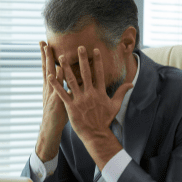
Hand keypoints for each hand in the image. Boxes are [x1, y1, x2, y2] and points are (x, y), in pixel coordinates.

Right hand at [35, 41, 68, 161]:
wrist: (50, 128)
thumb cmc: (58, 114)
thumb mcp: (59, 98)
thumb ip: (64, 87)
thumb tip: (70, 77)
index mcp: (49, 87)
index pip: (47, 68)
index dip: (46, 56)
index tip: (45, 44)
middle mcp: (48, 87)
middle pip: (46, 67)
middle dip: (44, 54)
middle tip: (43, 41)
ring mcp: (51, 93)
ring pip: (50, 74)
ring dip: (49, 61)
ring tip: (48, 49)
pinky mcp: (56, 100)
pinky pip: (58, 88)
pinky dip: (57, 79)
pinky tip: (59, 69)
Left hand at [48, 46, 132, 167]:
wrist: (96, 134)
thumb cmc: (105, 120)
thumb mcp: (115, 105)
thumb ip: (121, 92)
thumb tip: (131, 83)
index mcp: (100, 92)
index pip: (99, 73)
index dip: (97, 61)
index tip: (95, 50)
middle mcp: (90, 94)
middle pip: (85, 73)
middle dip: (82, 59)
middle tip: (79, 47)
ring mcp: (80, 100)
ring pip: (72, 81)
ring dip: (66, 68)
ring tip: (61, 57)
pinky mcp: (71, 107)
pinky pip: (62, 94)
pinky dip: (56, 84)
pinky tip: (50, 76)